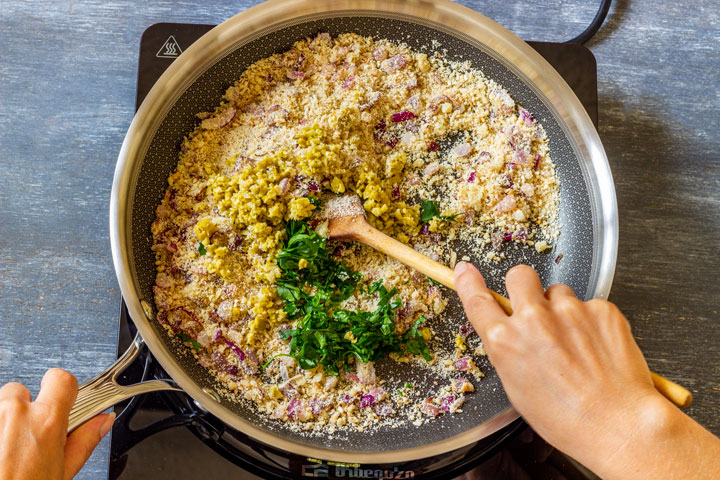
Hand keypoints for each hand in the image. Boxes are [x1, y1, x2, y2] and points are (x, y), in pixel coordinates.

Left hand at [0, 369, 114, 479]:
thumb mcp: (61, 474)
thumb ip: (83, 442)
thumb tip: (101, 422)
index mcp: (45, 422)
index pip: (61, 379)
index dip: (62, 390)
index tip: (61, 400)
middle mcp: (13, 413)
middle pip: (22, 393)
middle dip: (23, 412)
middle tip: (24, 443)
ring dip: (1, 423)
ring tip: (3, 454)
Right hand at [454, 262, 719, 478]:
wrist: (619, 425)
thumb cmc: (567, 419)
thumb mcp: (518, 388)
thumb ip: (509, 350)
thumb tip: (508, 332)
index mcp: (506, 341)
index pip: (478, 299)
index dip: (469, 282)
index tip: (465, 270)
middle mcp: (534, 319)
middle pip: (519, 275)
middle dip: (524, 286)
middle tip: (536, 307)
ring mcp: (570, 310)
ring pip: (559, 292)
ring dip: (562, 310)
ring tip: (576, 343)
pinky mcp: (602, 309)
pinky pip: (591, 305)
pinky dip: (592, 322)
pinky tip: (598, 348)